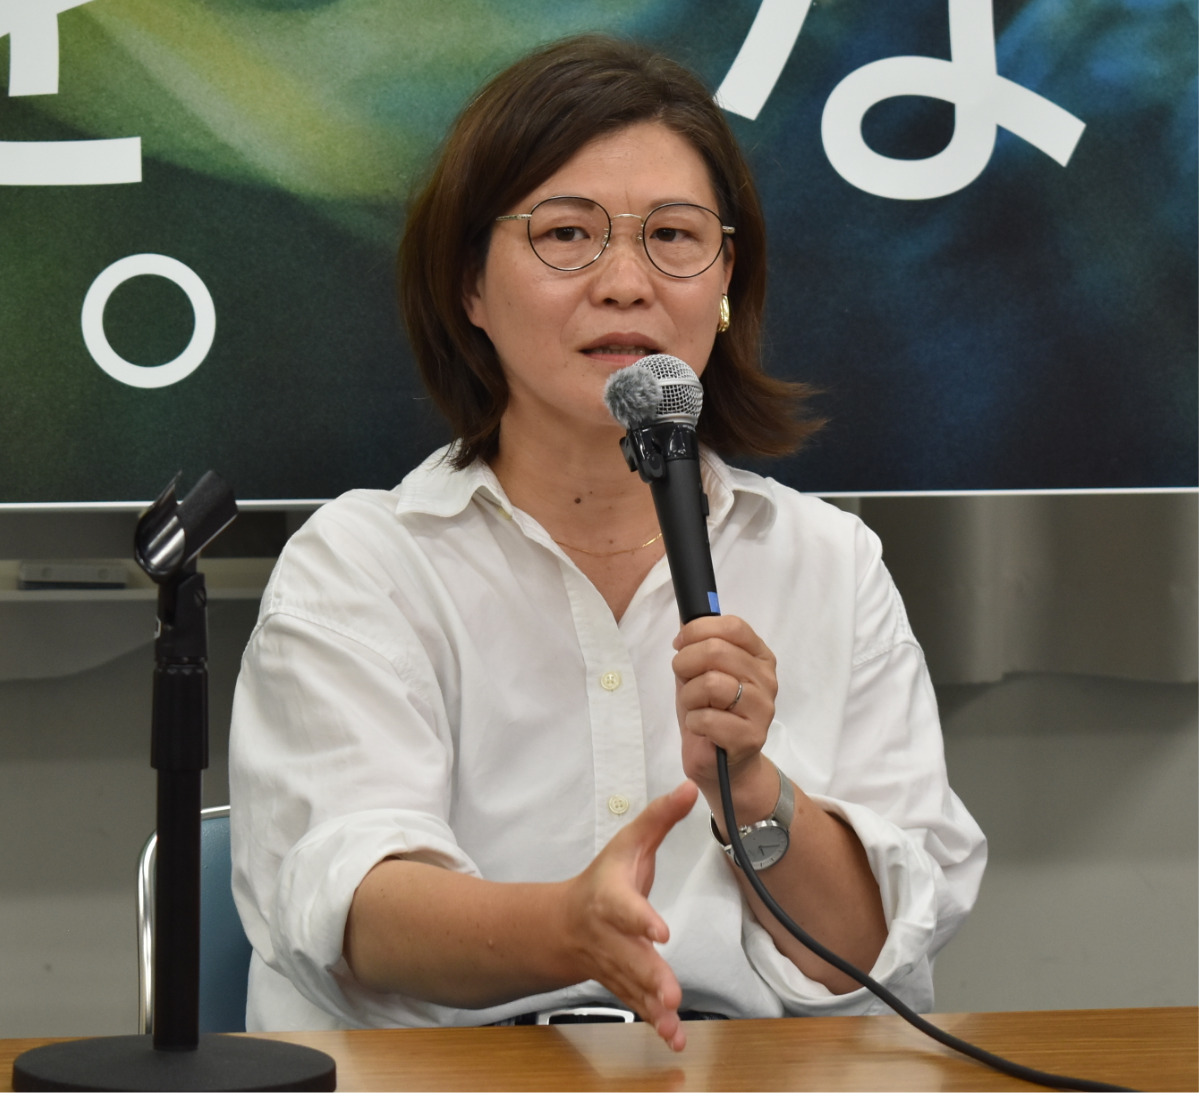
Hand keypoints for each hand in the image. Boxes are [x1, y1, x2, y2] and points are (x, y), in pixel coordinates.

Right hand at [561, 781, 697, 1050]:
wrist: (563, 924)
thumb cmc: (604, 880)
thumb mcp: (629, 842)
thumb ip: (660, 818)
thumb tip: (688, 788)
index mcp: (611, 898)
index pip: (625, 907)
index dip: (640, 918)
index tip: (659, 930)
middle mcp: (610, 935)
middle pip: (630, 956)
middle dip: (650, 975)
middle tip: (670, 991)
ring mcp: (615, 964)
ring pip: (634, 987)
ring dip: (653, 1005)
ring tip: (673, 1018)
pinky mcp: (623, 985)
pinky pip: (638, 1005)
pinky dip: (654, 1024)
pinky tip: (673, 1037)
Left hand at [672, 616, 778, 814]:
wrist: (723, 765)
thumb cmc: (712, 713)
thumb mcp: (700, 672)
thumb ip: (697, 644)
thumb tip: (684, 615)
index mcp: (759, 656)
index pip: (733, 626)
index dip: (698, 630)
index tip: (680, 644)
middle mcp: (766, 679)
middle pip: (717, 651)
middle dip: (685, 663)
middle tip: (683, 679)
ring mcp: (762, 709)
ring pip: (711, 683)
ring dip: (689, 696)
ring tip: (694, 707)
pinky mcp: (750, 737)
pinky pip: (707, 717)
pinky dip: (693, 721)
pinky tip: (701, 728)